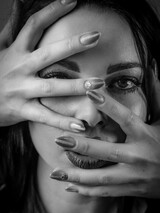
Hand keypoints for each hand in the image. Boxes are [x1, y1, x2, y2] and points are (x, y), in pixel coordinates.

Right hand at [0, 0, 101, 130]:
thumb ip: (11, 31)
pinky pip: (45, 116)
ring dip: (76, 86)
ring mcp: (22, 91)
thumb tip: (18, 7)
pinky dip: (63, 122)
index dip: (51, 11)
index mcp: (16, 52)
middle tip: (95, 37)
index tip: (72, 1)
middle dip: (72, 45)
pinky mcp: (22, 110)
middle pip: (48, 54)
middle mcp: (20, 69)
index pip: (34, 26)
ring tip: (98, 83)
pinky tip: (81, 125)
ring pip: (52, 87)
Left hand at [51, 65, 159, 198]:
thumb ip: (157, 101)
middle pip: (106, 151)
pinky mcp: (130, 190)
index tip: (90, 93)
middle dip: (81, 145)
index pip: (125, 118)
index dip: (108, 105)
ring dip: (76, 175)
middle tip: (59, 139)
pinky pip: (105, 192)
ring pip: (101, 177)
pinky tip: (68, 186)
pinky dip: (86, 190)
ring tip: (54, 172)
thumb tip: (154, 74)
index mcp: (145, 136)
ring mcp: (133, 176)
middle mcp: (138, 156)